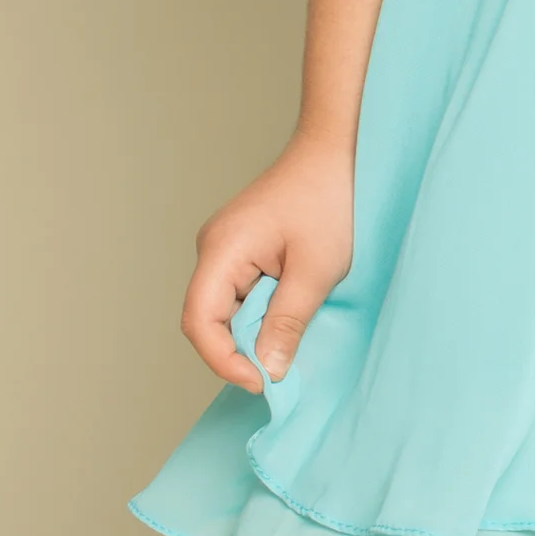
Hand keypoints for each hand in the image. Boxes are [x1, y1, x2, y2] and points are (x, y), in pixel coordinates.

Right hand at [179, 134, 354, 391]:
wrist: (334, 153)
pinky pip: (241, 293)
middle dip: (241, 349)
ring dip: (255, 330)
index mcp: (221, 250)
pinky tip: (291, 311)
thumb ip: (286, 323)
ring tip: (292, 335)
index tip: (261, 382)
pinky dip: (262, 312)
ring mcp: (225, 249)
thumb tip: (267, 369)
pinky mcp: (241, 249)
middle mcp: (212, 250)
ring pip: (226, 309)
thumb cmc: (328, 200)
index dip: (223, 361)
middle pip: (208, 319)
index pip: (199, 321)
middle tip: (282, 368)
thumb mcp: (316, 271)